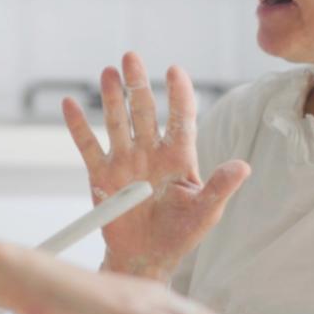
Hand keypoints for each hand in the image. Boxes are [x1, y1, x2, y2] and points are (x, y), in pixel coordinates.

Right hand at [62, 52, 249, 281]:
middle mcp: (151, 152)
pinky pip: (88, 147)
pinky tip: (70, 104)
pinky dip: (78, 126)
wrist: (146, 257)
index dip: (179, 94)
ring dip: (112, 98)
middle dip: (138, 84)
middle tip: (131, 57)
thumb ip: (220, 187)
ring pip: (118, 122)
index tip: (175, 70)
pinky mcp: (102, 176)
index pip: (181, 118)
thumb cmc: (180, 233)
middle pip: (144, 111)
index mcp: (180, 157)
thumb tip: (243, 166)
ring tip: (108, 72)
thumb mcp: (206, 212)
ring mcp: (125, 161)